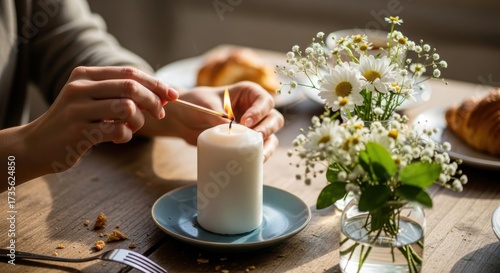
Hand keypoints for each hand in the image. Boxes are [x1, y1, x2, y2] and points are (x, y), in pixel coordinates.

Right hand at [21, 66, 177, 177]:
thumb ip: (119, 93)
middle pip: (131, 87)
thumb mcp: (91, 99)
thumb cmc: (74, 122)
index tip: (172, 95)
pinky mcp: (78, 131)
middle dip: (153, 101)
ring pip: (127, 107)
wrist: (37, 145)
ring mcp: (78, 109)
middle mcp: (80, 88)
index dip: (155, 83)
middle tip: (159, 114)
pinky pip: (117, 130)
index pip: (129, 72)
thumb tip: (161, 95)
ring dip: (138, 121)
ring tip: (131, 128)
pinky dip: (125, 136)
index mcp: (86, 75)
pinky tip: (118, 138)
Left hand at [150, 81, 283, 160]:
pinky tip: (255, 162)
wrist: (183, 119)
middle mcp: (255, 109)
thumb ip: (219, 118)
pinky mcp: (247, 142)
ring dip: (268, 145)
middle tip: (255, 137)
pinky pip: (261, 149)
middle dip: (267, 129)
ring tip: (259, 155)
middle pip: (273, 118)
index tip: (246, 123)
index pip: (263, 100)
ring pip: (271, 135)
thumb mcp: (206, 107)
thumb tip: (231, 131)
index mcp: (248, 93)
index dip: (259, 111)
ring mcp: (254, 126)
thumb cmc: (195, 104)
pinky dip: (261, 155)